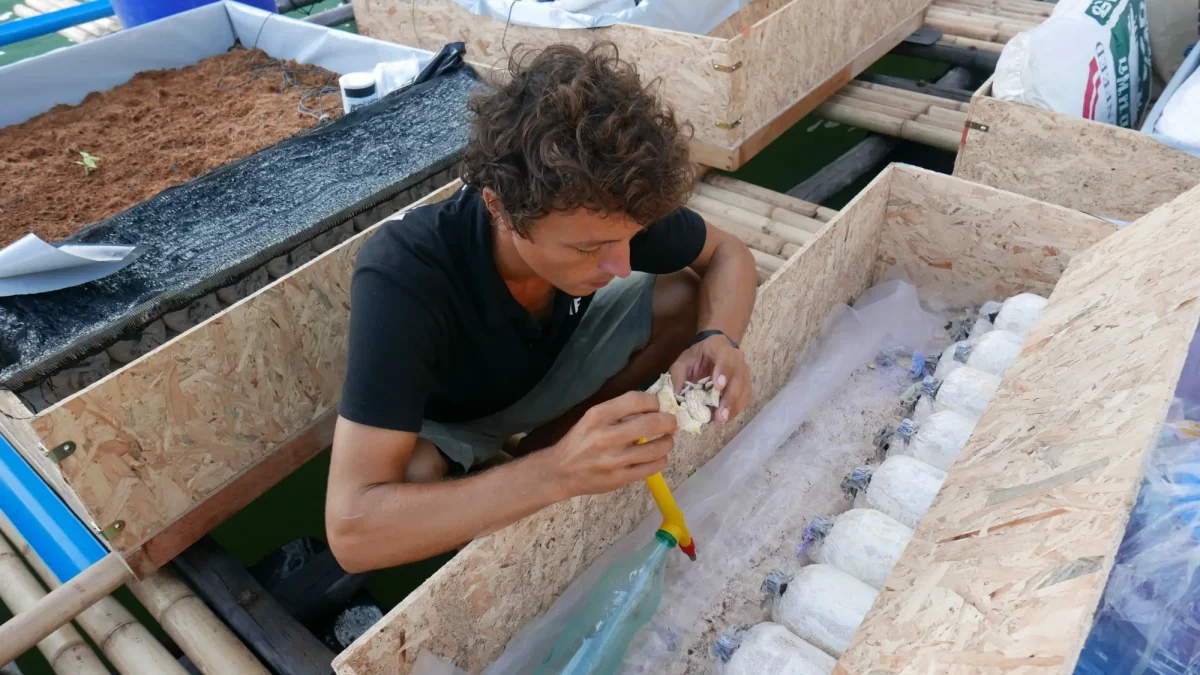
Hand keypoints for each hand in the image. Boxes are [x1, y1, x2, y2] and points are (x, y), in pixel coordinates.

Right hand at [542, 391, 676, 498]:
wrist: (560, 472)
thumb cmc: (579, 441)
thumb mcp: (591, 419)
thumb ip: (618, 412)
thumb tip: (652, 408)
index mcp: (598, 415)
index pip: (636, 400)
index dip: (654, 402)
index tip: (657, 406)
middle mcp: (606, 436)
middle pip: (651, 424)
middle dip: (669, 422)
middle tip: (672, 423)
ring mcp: (614, 459)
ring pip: (656, 449)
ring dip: (668, 442)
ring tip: (668, 441)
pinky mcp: (620, 478)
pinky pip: (652, 468)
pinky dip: (661, 460)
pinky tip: (659, 457)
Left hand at [668, 334, 751, 424]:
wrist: (714, 349)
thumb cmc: (698, 355)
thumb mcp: (684, 360)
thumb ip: (678, 374)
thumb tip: (678, 395)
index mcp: (720, 348)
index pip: (726, 358)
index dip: (723, 372)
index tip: (718, 386)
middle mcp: (737, 358)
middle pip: (738, 378)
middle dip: (729, 398)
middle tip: (720, 415)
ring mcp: (743, 372)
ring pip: (744, 390)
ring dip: (733, 407)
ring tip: (721, 421)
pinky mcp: (745, 384)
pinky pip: (744, 398)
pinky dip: (735, 409)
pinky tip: (725, 418)